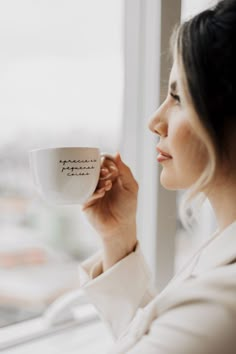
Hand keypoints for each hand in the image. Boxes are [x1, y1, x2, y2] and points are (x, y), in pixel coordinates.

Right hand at [82, 153, 137, 268]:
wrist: (120, 227)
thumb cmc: (127, 207)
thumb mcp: (131, 187)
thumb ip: (125, 170)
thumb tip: (117, 153)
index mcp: (111, 176)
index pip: (104, 162)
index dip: (107, 161)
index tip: (113, 168)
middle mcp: (100, 182)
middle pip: (94, 168)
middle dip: (100, 168)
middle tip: (107, 173)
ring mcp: (91, 191)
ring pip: (89, 179)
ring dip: (97, 179)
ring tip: (108, 185)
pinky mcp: (85, 201)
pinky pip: (85, 192)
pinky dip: (94, 190)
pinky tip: (103, 192)